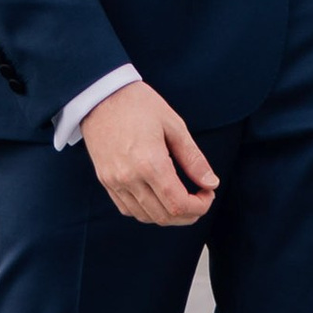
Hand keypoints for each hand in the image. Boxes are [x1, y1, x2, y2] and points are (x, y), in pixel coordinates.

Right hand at [82, 79, 218, 225]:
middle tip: (200, 199)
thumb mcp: (174, 125)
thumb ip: (193, 158)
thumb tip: (211, 183)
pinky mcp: (105, 181)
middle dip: (189, 214)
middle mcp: (130, 178)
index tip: (208, 193)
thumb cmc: (139, 104)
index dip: (199, 206)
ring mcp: (114, 181)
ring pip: (145, 216)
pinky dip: (147, 211)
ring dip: (168, 215)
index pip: (178, 204)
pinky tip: (158, 197)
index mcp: (150, 163)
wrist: (101, 95)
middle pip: (163, 216)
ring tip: (182, 199)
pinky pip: (128, 209)